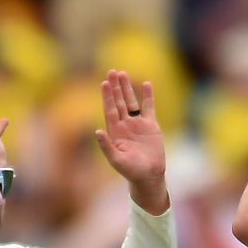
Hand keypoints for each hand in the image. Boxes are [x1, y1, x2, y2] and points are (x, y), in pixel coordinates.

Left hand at [93, 70, 165, 185]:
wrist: (149, 176)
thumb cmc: (131, 171)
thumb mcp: (116, 160)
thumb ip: (106, 146)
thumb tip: (97, 131)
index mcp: (115, 131)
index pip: (110, 109)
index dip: (107, 96)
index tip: (105, 83)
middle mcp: (124, 125)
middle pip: (119, 101)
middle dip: (116, 87)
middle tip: (112, 71)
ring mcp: (137, 124)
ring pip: (131, 101)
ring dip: (127, 88)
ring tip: (123, 73)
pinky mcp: (151, 126)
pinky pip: (148, 107)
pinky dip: (148, 96)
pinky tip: (146, 84)